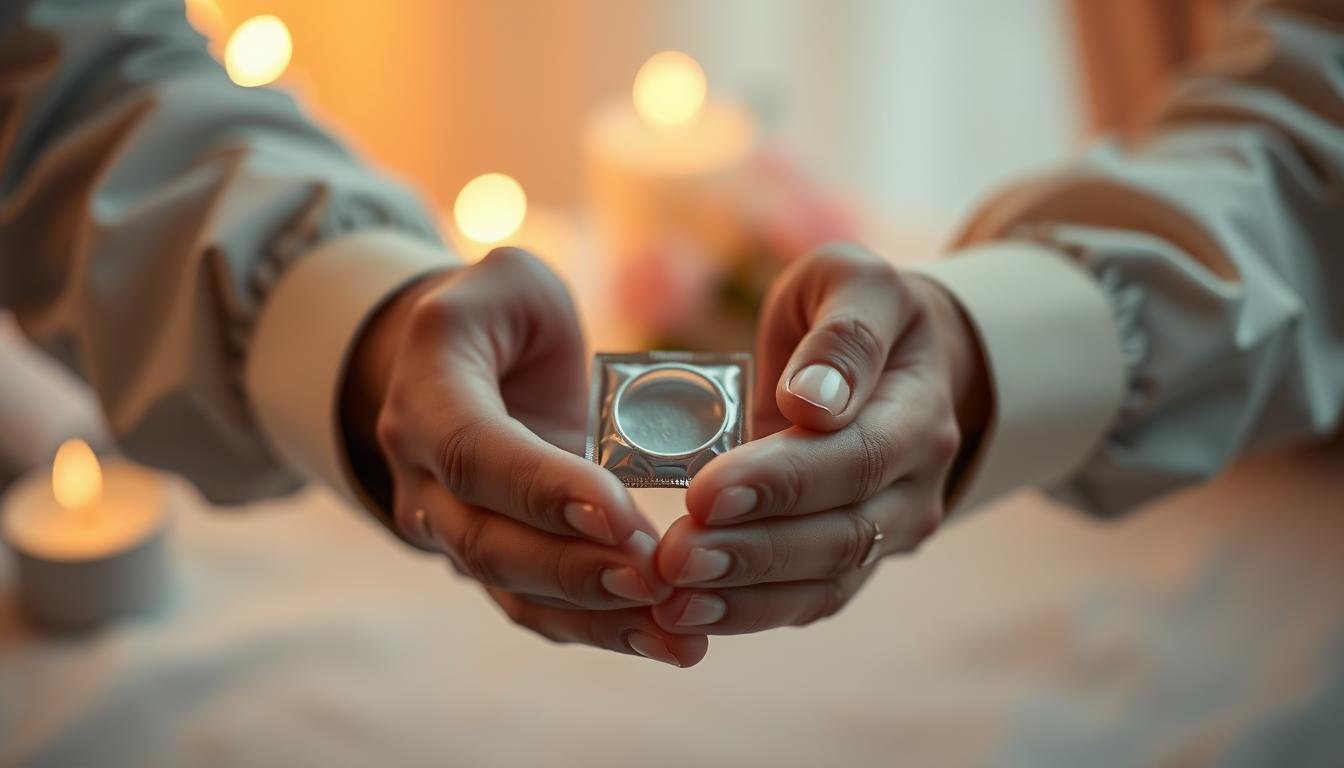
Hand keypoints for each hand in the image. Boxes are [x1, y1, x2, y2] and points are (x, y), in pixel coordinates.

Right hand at [344, 247, 707, 666]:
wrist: (462, 367)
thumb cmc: (498, 314)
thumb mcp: (514, 282)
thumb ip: (536, 307)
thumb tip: (588, 386)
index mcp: (425, 392)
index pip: (475, 451)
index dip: (542, 488)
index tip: (622, 515)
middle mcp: (421, 470)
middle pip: (487, 541)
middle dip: (576, 568)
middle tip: (660, 580)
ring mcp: (449, 525)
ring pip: (512, 589)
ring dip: (596, 617)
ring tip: (678, 635)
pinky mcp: (492, 558)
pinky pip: (536, 606)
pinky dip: (598, 629)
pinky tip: (664, 641)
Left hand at [650, 243, 988, 634]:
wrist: (891, 360)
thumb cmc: (852, 311)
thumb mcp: (852, 283)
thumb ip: (842, 333)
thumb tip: (813, 401)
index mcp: (918, 409)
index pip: (855, 456)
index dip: (782, 481)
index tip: (706, 491)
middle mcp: (915, 482)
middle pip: (841, 532)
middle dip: (752, 549)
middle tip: (674, 557)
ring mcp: (890, 530)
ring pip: (825, 579)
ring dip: (745, 594)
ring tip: (672, 599)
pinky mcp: (854, 559)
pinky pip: (809, 600)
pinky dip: (750, 612)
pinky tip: (690, 613)